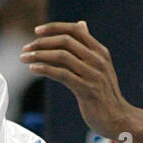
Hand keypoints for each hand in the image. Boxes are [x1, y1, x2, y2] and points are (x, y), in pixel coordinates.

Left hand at [21, 20, 131, 140]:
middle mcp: (97, 60)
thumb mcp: (99, 65)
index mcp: (100, 52)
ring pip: (61, 56)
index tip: (37, 30)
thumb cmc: (104, 93)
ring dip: (39, 55)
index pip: (75, 30)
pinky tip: (33, 69)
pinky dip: (45, 69)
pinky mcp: (86, 89)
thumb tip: (81, 24)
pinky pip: (62, 74)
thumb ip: (88, 47)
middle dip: (42, 43)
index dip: (55, 28)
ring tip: (24, 58)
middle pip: (66, 41)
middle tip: (25, 48)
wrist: (118, 118)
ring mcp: (92, 74)